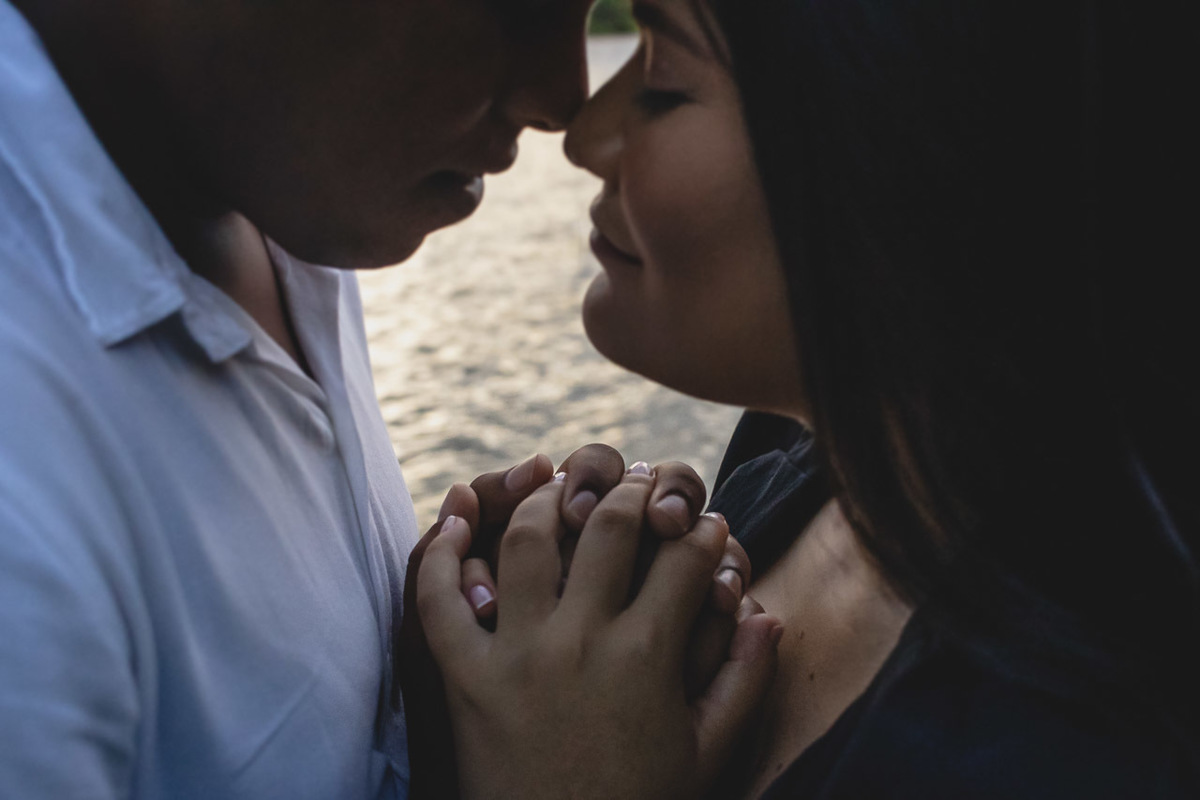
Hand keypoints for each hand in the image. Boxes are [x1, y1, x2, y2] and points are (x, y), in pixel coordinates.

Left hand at [418, 469, 781, 799]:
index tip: (708, 525)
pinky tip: (454, 516)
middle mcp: (583, 640)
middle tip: (641, 482)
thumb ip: (744, 680)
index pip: (685, 558)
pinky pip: (439, 600)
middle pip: (609, 528)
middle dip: (633, 492)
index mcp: (648, 656)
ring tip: (561, 483)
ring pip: (526, 539)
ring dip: (545, 498)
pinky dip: (440, 552)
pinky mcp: (465, 678)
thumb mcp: (707, 753)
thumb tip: (768, 616)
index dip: (706, 530)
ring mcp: (518, 654)